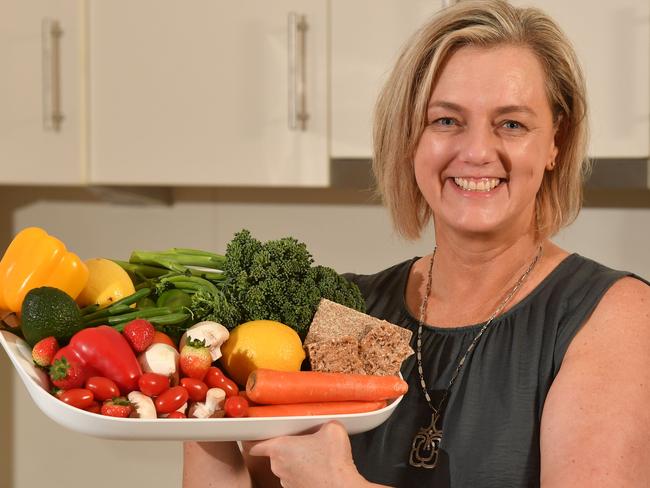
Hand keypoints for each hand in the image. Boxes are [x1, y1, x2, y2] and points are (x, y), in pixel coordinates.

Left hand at [246, 421, 365, 487]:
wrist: (341, 487)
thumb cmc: (333, 462)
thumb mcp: (332, 429)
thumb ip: (324, 422)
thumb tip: (327, 423)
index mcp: (280, 448)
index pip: (254, 444)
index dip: (256, 438)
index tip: (259, 433)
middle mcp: (278, 466)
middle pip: (274, 453)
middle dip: (286, 446)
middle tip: (301, 439)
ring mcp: (286, 480)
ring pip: (285, 466)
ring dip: (295, 460)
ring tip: (313, 454)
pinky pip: (295, 476)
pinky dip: (303, 471)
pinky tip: (317, 466)